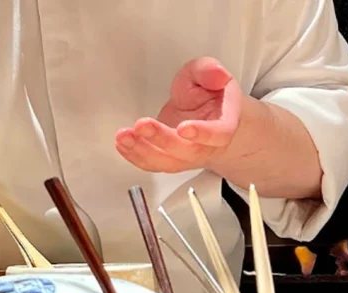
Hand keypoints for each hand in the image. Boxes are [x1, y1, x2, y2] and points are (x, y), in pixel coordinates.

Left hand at [116, 57, 243, 172]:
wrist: (206, 112)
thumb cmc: (209, 94)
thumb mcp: (208, 73)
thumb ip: (209, 71)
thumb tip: (216, 75)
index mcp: (225, 122)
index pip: (219, 134)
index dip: (203, 134)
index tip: (184, 128)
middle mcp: (208, 146)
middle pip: (187, 151)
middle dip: (162, 139)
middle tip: (143, 125)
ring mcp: (188, 157)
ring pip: (168, 162)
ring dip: (143, 151)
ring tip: (125, 136)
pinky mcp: (170, 160)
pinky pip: (153, 165)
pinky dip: (134, 156)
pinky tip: (123, 144)